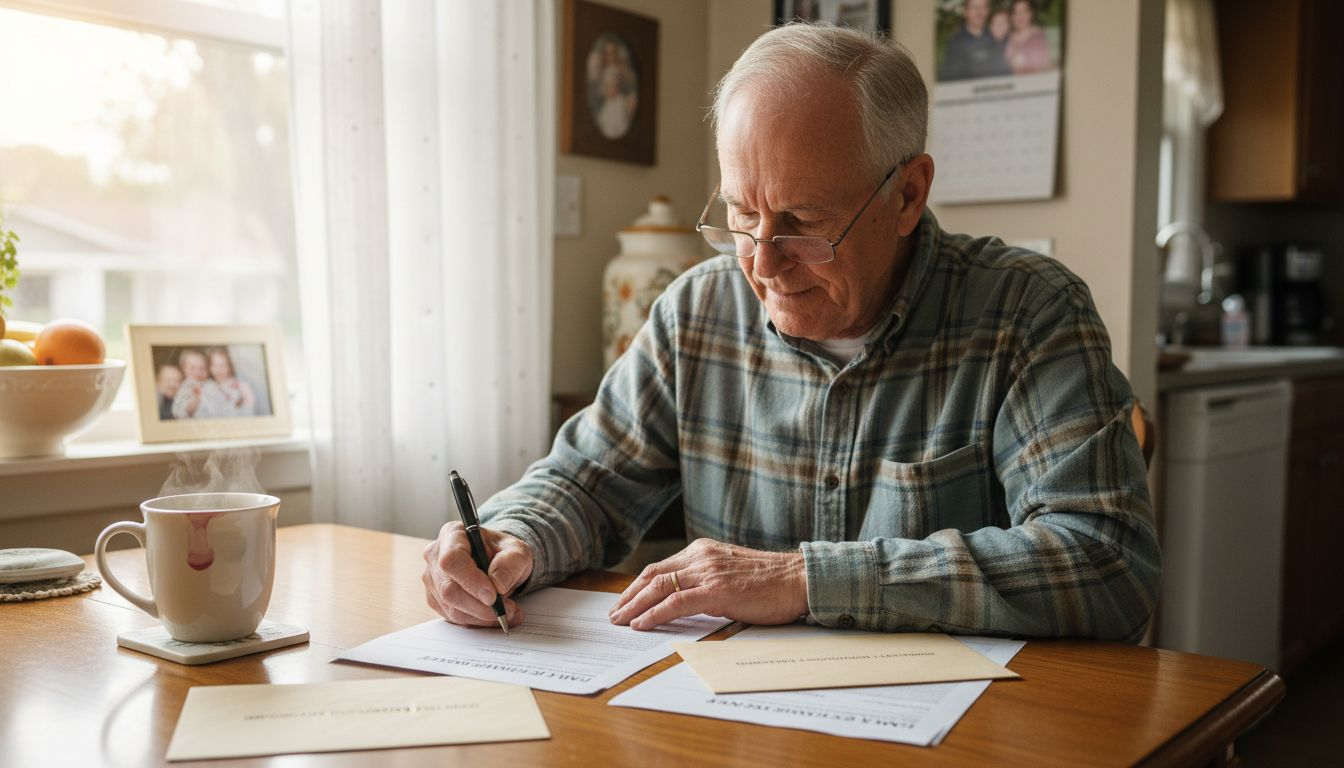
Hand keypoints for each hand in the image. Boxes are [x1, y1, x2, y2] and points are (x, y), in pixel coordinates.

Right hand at [422, 522, 532, 628]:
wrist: (498, 563)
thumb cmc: (503, 554)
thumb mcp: (518, 551)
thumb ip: (512, 562)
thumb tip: (498, 583)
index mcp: (452, 534)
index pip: (452, 559)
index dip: (470, 580)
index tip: (492, 596)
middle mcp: (435, 556)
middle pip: (448, 589)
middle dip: (480, 606)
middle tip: (507, 609)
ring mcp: (432, 579)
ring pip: (451, 607)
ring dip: (482, 616)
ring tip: (508, 613)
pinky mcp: (436, 599)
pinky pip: (453, 617)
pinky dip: (476, 621)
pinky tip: (493, 616)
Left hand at [608, 538, 807, 630]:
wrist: (799, 579)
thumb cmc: (772, 582)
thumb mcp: (732, 573)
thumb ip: (708, 580)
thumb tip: (687, 600)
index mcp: (704, 551)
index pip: (662, 567)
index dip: (639, 585)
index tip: (626, 599)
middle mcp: (701, 556)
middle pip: (653, 575)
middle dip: (629, 595)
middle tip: (614, 613)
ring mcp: (707, 572)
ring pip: (659, 587)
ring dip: (634, 605)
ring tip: (620, 620)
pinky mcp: (716, 590)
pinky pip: (675, 602)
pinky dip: (654, 613)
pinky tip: (641, 624)